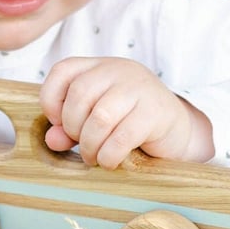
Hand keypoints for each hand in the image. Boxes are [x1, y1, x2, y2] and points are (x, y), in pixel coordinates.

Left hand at [39, 57, 214, 168]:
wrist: (178, 130)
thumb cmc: (131, 124)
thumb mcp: (96, 121)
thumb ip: (70, 127)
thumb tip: (51, 140)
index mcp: (100, 67)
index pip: (62, 71)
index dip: (51, 99)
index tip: (59, 123)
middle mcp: (118, 71)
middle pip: (79, 94)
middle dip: (73, 127)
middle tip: (82, 145)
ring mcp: (139, 88)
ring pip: (100, 116)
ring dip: (90, 145)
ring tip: (94, 157)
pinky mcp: (155, 112)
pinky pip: (122, 136)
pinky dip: (109, 155)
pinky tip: (110, 161)